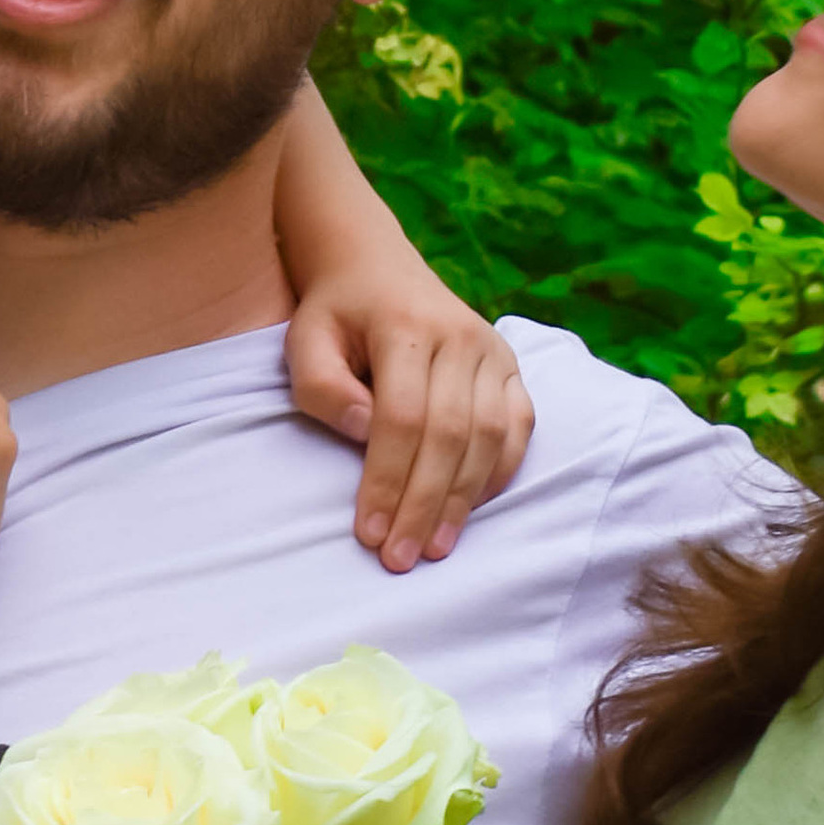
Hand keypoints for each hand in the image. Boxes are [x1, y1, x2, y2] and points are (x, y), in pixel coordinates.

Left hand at [286, 270, 533, 570]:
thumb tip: (364, 432)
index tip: (368, 533)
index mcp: (406, 326)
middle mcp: (460, 336)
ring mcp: (493, 350)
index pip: (402, 417)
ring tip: (434, 547)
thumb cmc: (335, 314)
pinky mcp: (510, 366)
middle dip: (424, 504)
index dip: (386, 480)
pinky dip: (498, 474)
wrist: (375, 267)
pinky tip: (470, 510)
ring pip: (489, 437)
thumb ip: (322, 387)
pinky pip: (519, 428)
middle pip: (450, 435)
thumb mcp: (304, 340)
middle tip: (400, 557)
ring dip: (463, 500)